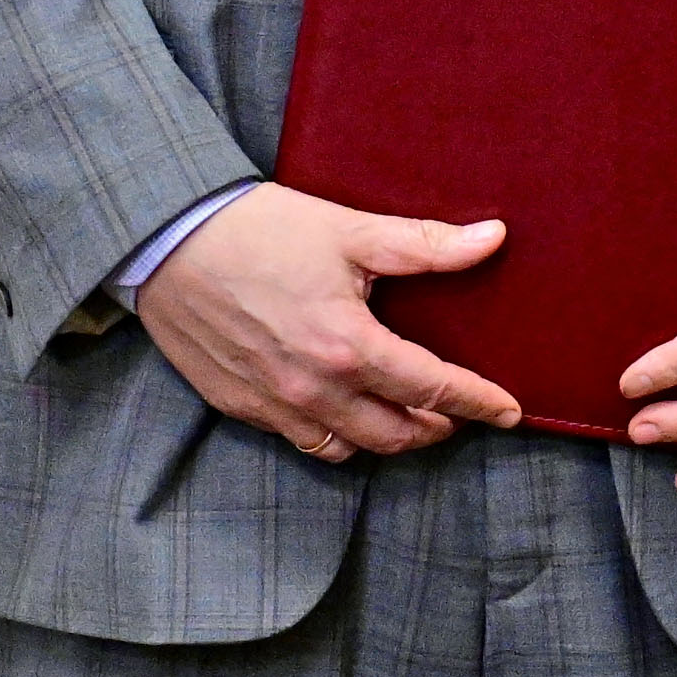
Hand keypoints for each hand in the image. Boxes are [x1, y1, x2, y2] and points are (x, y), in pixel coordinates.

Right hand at [133, 183, 520, 458]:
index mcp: (349, 347)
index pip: (435, 390)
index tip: (510, 413)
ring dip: (386, 437)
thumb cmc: (260, 230)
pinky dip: (335, 435)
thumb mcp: (350, 230)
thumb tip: (494, 237)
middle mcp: (314, 389)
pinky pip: (301, 441)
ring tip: (406, 414)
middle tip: (456, 412)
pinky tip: (345, 411)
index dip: (479, 402)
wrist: (166, 240)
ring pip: (349, 447)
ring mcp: (273, 404)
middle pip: (396, 434)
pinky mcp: (239, 406)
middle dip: (436, 428)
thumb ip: (426, 245)